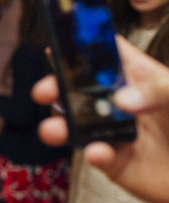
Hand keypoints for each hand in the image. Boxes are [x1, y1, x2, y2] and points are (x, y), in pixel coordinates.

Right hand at [35, 36, 168, 202]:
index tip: (59, 40)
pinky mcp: (116, 162)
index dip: (83, 44)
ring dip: (59, 125)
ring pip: (77, 125)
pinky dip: (93, 154)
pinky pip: (97, 156)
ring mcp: (116, 132)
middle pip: (80, 89)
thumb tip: (122, 100)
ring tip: (54, 129)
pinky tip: (98, 152)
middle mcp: (122, 103)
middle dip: (56, 87)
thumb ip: (159, 91)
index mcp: (139, 78)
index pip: (107, 53)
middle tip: (45, 90)